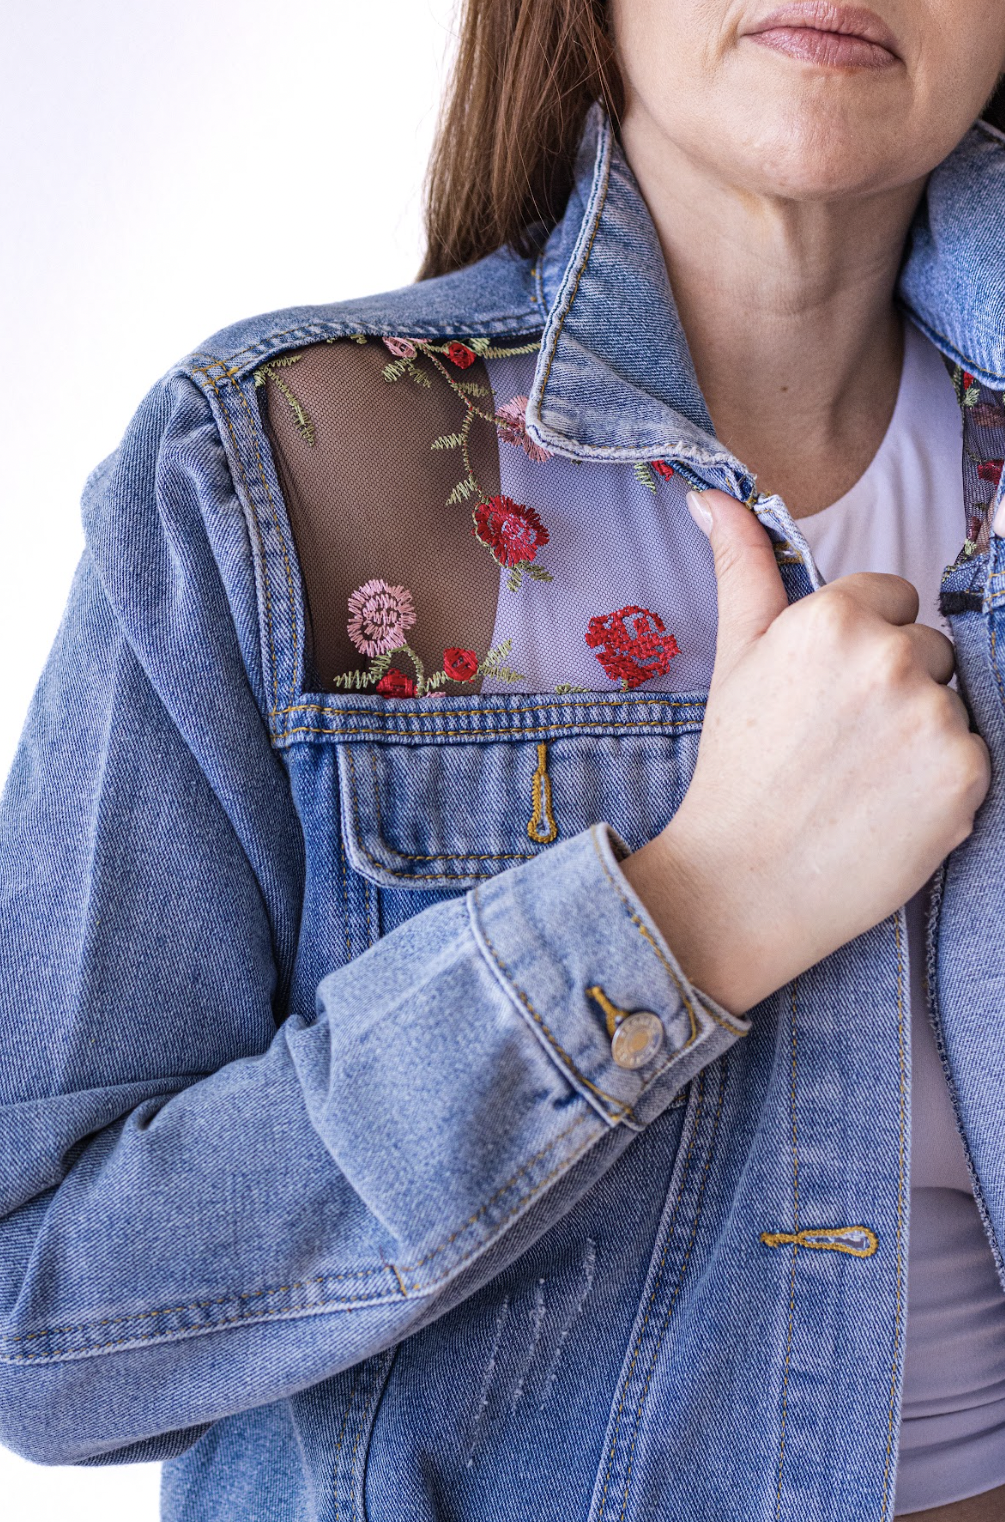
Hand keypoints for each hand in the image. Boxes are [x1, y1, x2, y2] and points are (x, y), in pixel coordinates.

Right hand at [621, 489, 990, 1014]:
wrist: (744, 881)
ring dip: (920, 734)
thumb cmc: (738, 768)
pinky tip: (889, 808)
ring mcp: (934, 716)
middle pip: (929, 649)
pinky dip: (941, 783)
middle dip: (896, 687)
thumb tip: (712, 497)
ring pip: (952, 703)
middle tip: (838, 743)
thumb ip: (742, 566)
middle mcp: (892, 656)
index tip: (827, 696)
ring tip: (862, 780)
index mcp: (834, 618)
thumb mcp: (735, 657)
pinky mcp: (967, 774)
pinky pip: (973, 755)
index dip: (863, 646)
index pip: (894, 598)